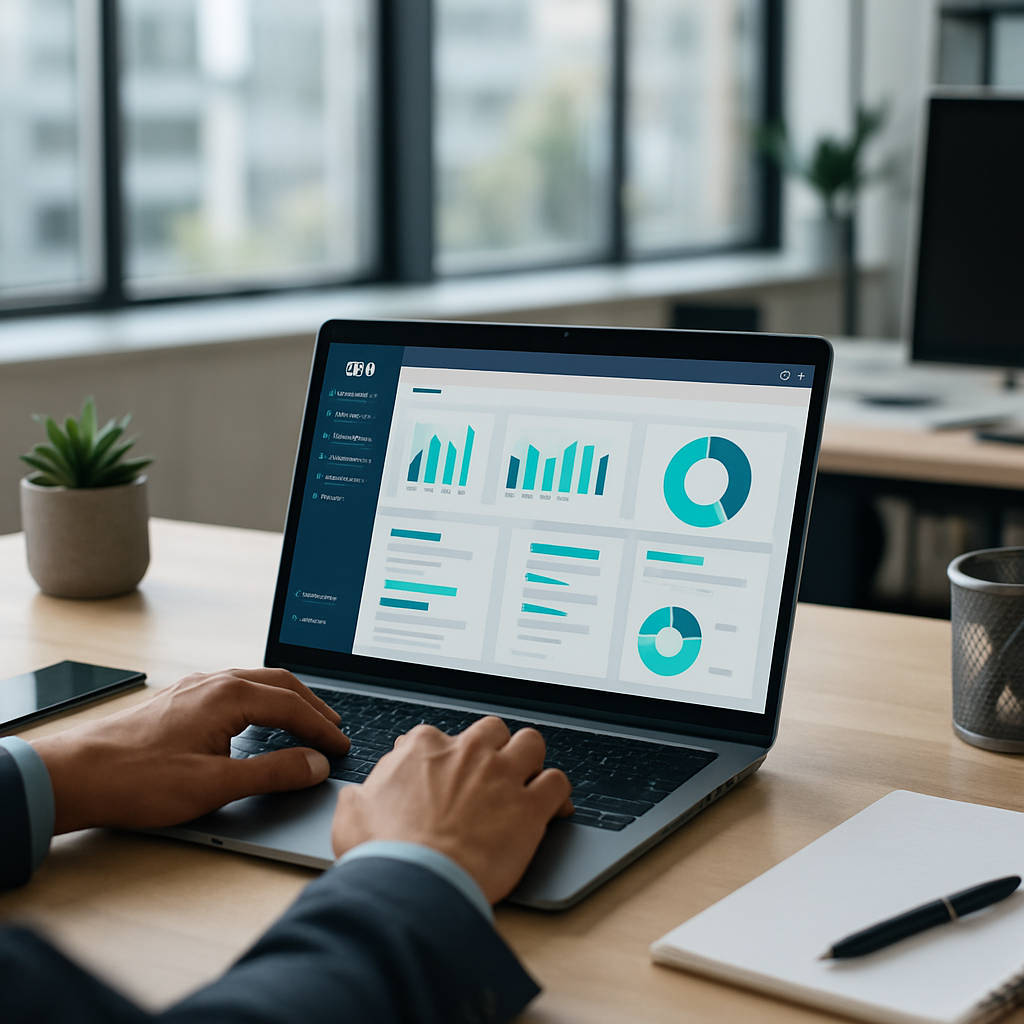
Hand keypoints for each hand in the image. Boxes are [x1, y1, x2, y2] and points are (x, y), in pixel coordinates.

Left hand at [31, 668, 349, 833]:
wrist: (74, 774)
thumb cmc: (136, 779)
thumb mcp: (215, 784)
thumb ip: (273, 773)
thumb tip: (314, 765)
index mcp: (229, 695)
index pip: (293, 707)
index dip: (322, 729)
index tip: (341, 747)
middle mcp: (214, 682)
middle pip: (280, 684)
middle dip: (312, 706)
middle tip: (334, 729)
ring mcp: (194, 688)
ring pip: (257, 683)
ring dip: (288, 701)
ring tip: (305, 722)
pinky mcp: (179, 700)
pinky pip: (235, 689)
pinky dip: (262, 702)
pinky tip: (258, 722)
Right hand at [330, 716, 572, 904]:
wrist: (416, 884)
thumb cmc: (385, 855)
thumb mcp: (352, 816)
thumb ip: (360, 796)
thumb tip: (359, 796)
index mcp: (423, 749)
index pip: (438, 736)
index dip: (442, 758)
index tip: (443, 776)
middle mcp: (467, 753)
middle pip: (492, 730)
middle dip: (493, 748)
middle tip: (488, 774)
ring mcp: (502, 776)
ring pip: (531, 743)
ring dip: (530, 760)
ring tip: (525, 780)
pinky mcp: (530, 807)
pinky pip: (558, 783)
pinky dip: (557, 793)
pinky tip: (552, 807)